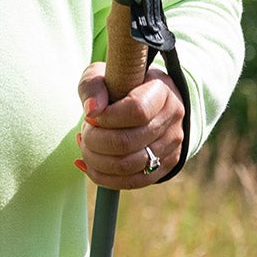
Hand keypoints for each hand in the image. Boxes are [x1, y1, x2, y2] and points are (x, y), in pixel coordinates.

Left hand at [76, 65, 185, 190]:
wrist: (148, 102)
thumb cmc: (120, 85)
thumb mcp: (103, 74)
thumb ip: (93, 86)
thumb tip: (91, 110)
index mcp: (162, 91)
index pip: (136, 111)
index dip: (107, 118)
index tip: (90, 116)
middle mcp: (172, 120)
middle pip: (128, 142)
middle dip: (95, 141)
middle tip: (84, 133)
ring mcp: (172, 146)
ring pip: (127, 166)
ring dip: (96, 160)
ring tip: (85, 146)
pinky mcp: (165, 167)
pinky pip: (131, 182)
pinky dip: (102, 177)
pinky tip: (87, 164)